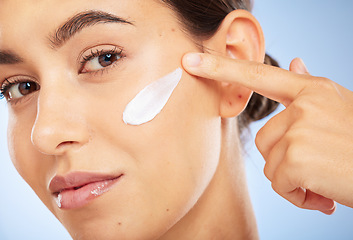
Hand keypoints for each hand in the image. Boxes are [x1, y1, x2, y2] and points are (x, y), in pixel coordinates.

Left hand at [182, 53, 352, 213]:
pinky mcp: (298, 158)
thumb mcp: (340, 108)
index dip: (222, 67)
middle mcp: (304, 105)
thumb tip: (295, 62)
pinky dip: (299, 197)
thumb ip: (310, 88)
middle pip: (264, 139)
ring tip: (323, 180)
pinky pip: (280, 184)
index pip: (259, 75)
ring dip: (293, 180)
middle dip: (285, 160)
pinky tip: (324, 195)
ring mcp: (300, 130)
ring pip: (271, 164)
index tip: (190, 62)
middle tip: (317, 168)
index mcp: (312, 91)